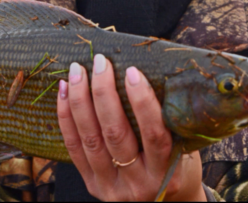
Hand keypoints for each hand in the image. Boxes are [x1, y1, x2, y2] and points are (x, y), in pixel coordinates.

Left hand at [57, 54, 206, 201]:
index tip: (133, 71)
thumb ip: (169, 120)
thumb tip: (152, 71)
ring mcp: (110, 186)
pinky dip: (66, 116)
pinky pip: (73, 147)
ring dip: (80, 99)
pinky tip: (64, 91)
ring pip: (90, 138)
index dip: (142, 102)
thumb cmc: (178, 164)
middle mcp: (137, 183)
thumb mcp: (183, 146)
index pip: (153, 134)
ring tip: (77, 70)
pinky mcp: (91, 184)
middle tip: (100, 61)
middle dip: (104, 92)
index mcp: (165, 173)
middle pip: (115, 133)